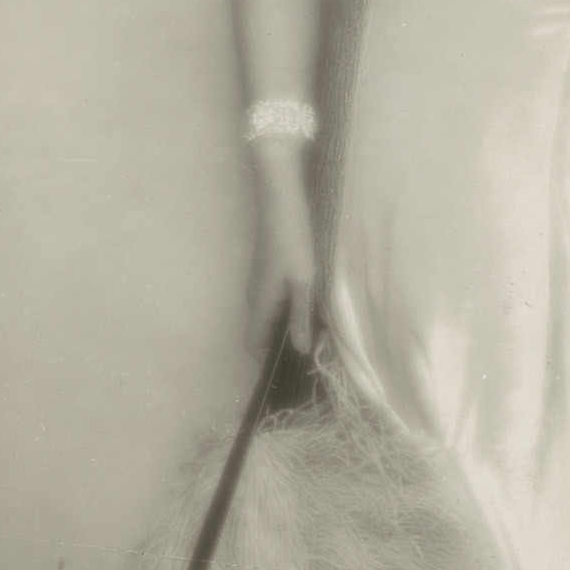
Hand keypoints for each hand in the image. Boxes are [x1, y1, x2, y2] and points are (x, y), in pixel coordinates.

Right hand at [244, 153, 316, 356]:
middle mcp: (253, 297)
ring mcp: (258, 283)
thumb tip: (299, 351)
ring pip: (269, 316)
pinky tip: (311, 304)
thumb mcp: (304, 283)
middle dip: (281, 345)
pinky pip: (273, 301)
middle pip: (261, 332)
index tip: (293, 366)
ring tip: (316, 330)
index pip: (253, 345)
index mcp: (259, 304)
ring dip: (287, 326)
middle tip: (311, 350)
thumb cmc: (294, 242)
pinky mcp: (267, 272)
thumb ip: (300, 318)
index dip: (268, 360)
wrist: (282, 202)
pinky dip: (288, 310)